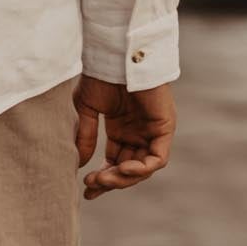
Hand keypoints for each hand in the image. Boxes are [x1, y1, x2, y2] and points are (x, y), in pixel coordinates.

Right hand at [74, 75, 174, 198]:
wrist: (117, 56)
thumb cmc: (101, 76)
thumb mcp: (86, 109)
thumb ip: (86, 136)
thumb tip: (81, 165)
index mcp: (122, 130)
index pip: (115, 163)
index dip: (103, 178)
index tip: (87, 189)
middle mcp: (138, 134)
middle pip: (128, 170)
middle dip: (111, 181)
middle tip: (92, 184)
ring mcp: (152, 132)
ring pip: (143, 169)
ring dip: (124, 178)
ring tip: (103, 179)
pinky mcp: (165, 128)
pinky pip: (158, 159)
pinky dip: (142, 169)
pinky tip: (123, 169)